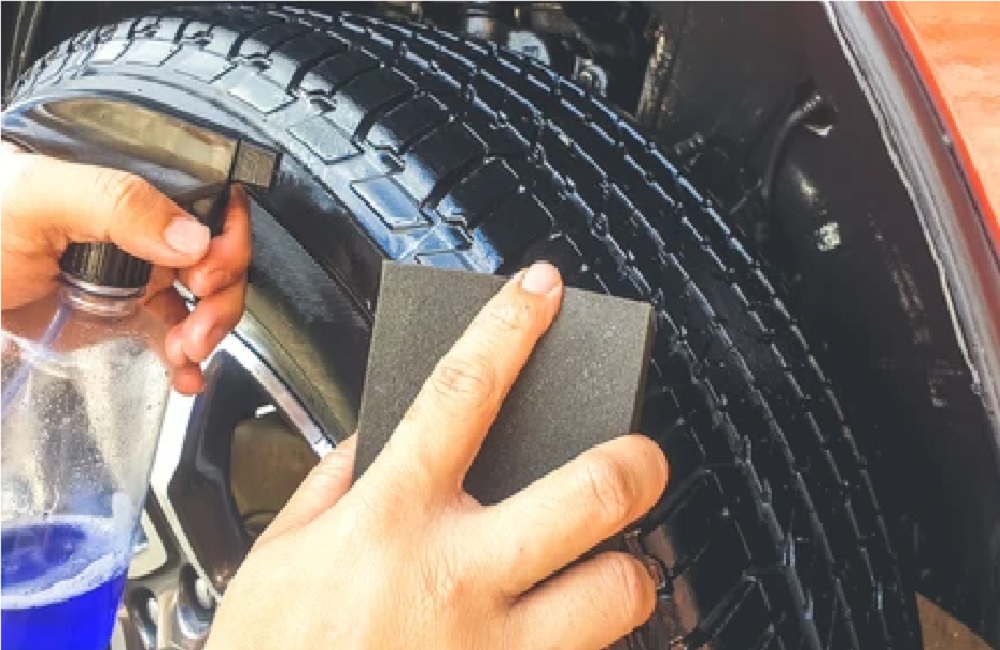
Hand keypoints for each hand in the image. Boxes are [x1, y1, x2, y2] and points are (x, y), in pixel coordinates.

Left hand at [0, 143, 250, 393]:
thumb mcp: (35, 199)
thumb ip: (116, 203)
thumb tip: (192, 237)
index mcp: (129, 183)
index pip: (208, 196)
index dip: (225, 235)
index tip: (206, 270)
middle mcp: (141, 224)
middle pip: (217, 253)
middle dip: (221, 293)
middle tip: (197, 320)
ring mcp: (134, 270)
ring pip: (204, 297)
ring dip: (209, 328)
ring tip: (185, 352)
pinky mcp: (122, 313)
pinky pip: (172, 333)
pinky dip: (187, 359)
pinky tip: (185, 374)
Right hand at [207, 263, 668, 649]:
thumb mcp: (279, 553)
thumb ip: (336, 482)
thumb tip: (384, 435)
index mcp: (391, 521)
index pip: (462, 390)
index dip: (510, 325)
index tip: (541, 291)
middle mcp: (455, 577)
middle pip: (592, 491)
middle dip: (637, 460)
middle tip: (639, 457)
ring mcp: (495, 649)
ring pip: (621, 590)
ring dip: (626, 571)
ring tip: (604, 568)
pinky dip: (589, 642)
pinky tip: (559, 634)